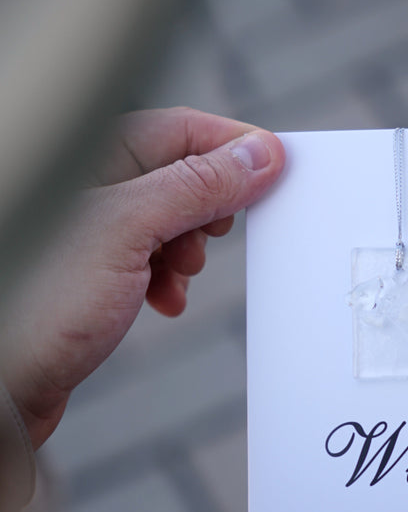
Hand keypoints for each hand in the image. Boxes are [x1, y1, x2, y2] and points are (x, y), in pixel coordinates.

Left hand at [3, 107, 284, 447]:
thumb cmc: (37, 301)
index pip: (185, 128)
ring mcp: (92, 224)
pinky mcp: (94, 266)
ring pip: (170, 217)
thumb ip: (196, 186)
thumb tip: (257, 156)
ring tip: (180, 275)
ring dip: (190, 247)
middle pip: (181, 172)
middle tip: (215, 235)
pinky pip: (151, 254)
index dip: (236, 148)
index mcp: (93, 153)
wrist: (2, 383)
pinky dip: (169, 276)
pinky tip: (163, 299)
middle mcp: (92, 181)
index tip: (277, 171)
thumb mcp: (130, 230)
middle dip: (210, 207)